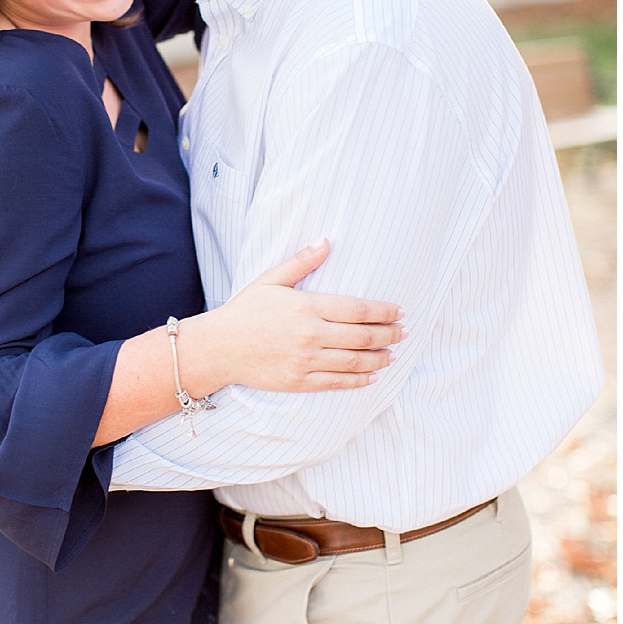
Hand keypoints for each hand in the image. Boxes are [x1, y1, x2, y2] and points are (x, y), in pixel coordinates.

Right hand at [185, 239, 405, 393]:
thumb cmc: (245, 310)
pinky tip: (372, 376)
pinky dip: (358, 381)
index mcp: (307, 307)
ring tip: (393, 353)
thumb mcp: (271, 280)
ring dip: (379, 358)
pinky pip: (336, 383)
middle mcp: (310, 335)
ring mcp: (305, 361)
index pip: (358, 310)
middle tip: (404, 332)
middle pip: (362, 337)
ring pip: (354, 362)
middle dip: (389, 334)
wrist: (218, 348)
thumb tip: (327, 240)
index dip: (384, 311)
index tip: (400, 311)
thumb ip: (302, 262)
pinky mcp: (298, 381)